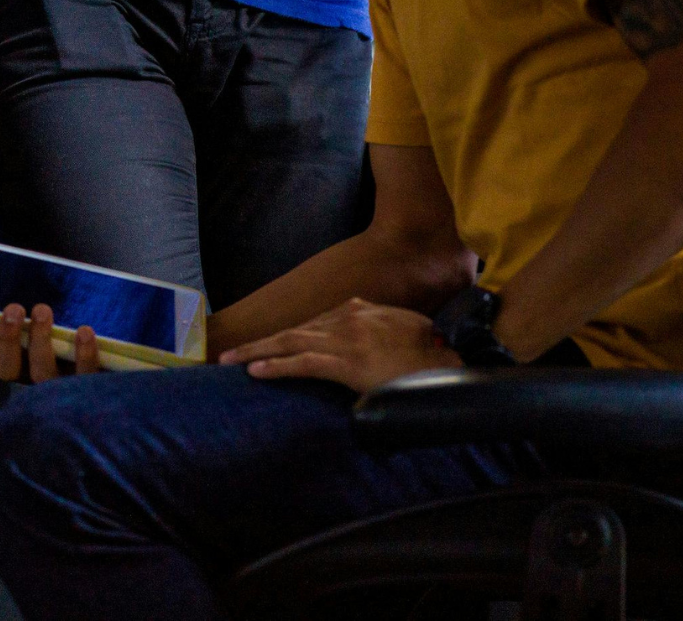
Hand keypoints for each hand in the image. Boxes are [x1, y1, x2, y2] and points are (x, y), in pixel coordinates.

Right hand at [0, 303, 99, 384]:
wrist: (128, 381)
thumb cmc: (78, 343)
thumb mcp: (46, 327)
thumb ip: (15, 315)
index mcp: (22, 367)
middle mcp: (38, 383)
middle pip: (10, 370)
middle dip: (7, 340)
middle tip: (13, 309)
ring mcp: (66, 390)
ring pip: (45, 376)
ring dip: (40, 342)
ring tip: (43, 311)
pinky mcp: (97, 390)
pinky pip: (88, 377)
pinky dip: (85, 354)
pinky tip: (85, 331)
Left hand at [220, 297, 458, 392]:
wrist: (455, 355)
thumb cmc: (434, 350)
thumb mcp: (400, 332)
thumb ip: (377, 334)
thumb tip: (365, 349)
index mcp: (357, 311)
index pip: (311, 323)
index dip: (283, 336)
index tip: (263, 345)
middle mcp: (346, 319)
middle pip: (292, 330)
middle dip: (258, 342)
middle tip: (227, 353)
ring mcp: (345, 339)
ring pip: (289, 343)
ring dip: (256, 352)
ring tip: (228, 361)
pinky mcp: (348, 362)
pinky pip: (303, 363)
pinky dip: (277, 367)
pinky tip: (255, 372)